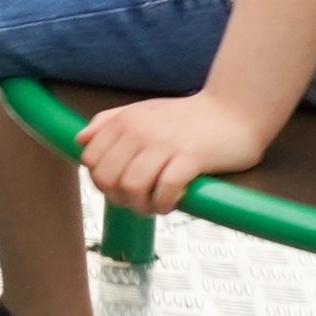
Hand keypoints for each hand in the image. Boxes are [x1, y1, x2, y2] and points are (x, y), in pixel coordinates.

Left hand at [75, 92, 277, 214]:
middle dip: (119, 198)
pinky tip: (171, 203)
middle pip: (108, 178)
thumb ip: (109, 122)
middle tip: (138, 202)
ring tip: (154, 205)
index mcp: (124, 121)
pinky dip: (164, 203)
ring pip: (132, 186)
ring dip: (141, 206)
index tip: (120, 189)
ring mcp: (165, 143)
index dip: (101, 182)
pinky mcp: (191, 156)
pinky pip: (166, 188)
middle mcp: (139, 131)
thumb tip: (80, 140)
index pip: (91, 161)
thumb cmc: (187, 116)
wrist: (234, 109)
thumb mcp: (142, 111)